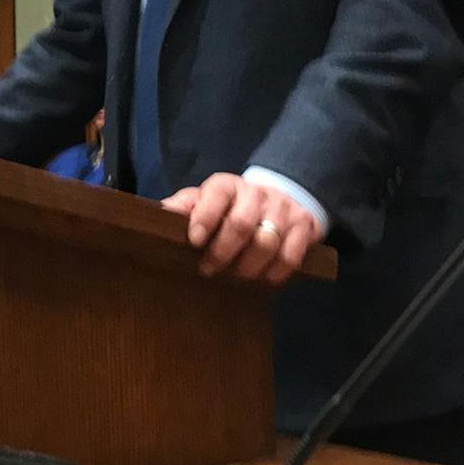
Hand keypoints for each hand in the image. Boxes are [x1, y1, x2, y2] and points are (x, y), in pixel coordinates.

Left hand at [162, 173, 324, 283]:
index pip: (217, 194)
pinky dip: (276, 272)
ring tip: (237, 277)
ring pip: (267, 242)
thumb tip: (159, 214)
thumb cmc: (229, 207)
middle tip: (209, 269)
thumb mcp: (204, 201)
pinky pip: (292, 255)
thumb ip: (184, 206)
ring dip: (249, 266)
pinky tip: (264, 279)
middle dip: (223, 251)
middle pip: (242, 223)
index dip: (205, 218)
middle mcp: (257, 193)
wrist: (277, 198)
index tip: (195, 240)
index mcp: (227, 185)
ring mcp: (283, 209)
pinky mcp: (305, 226)